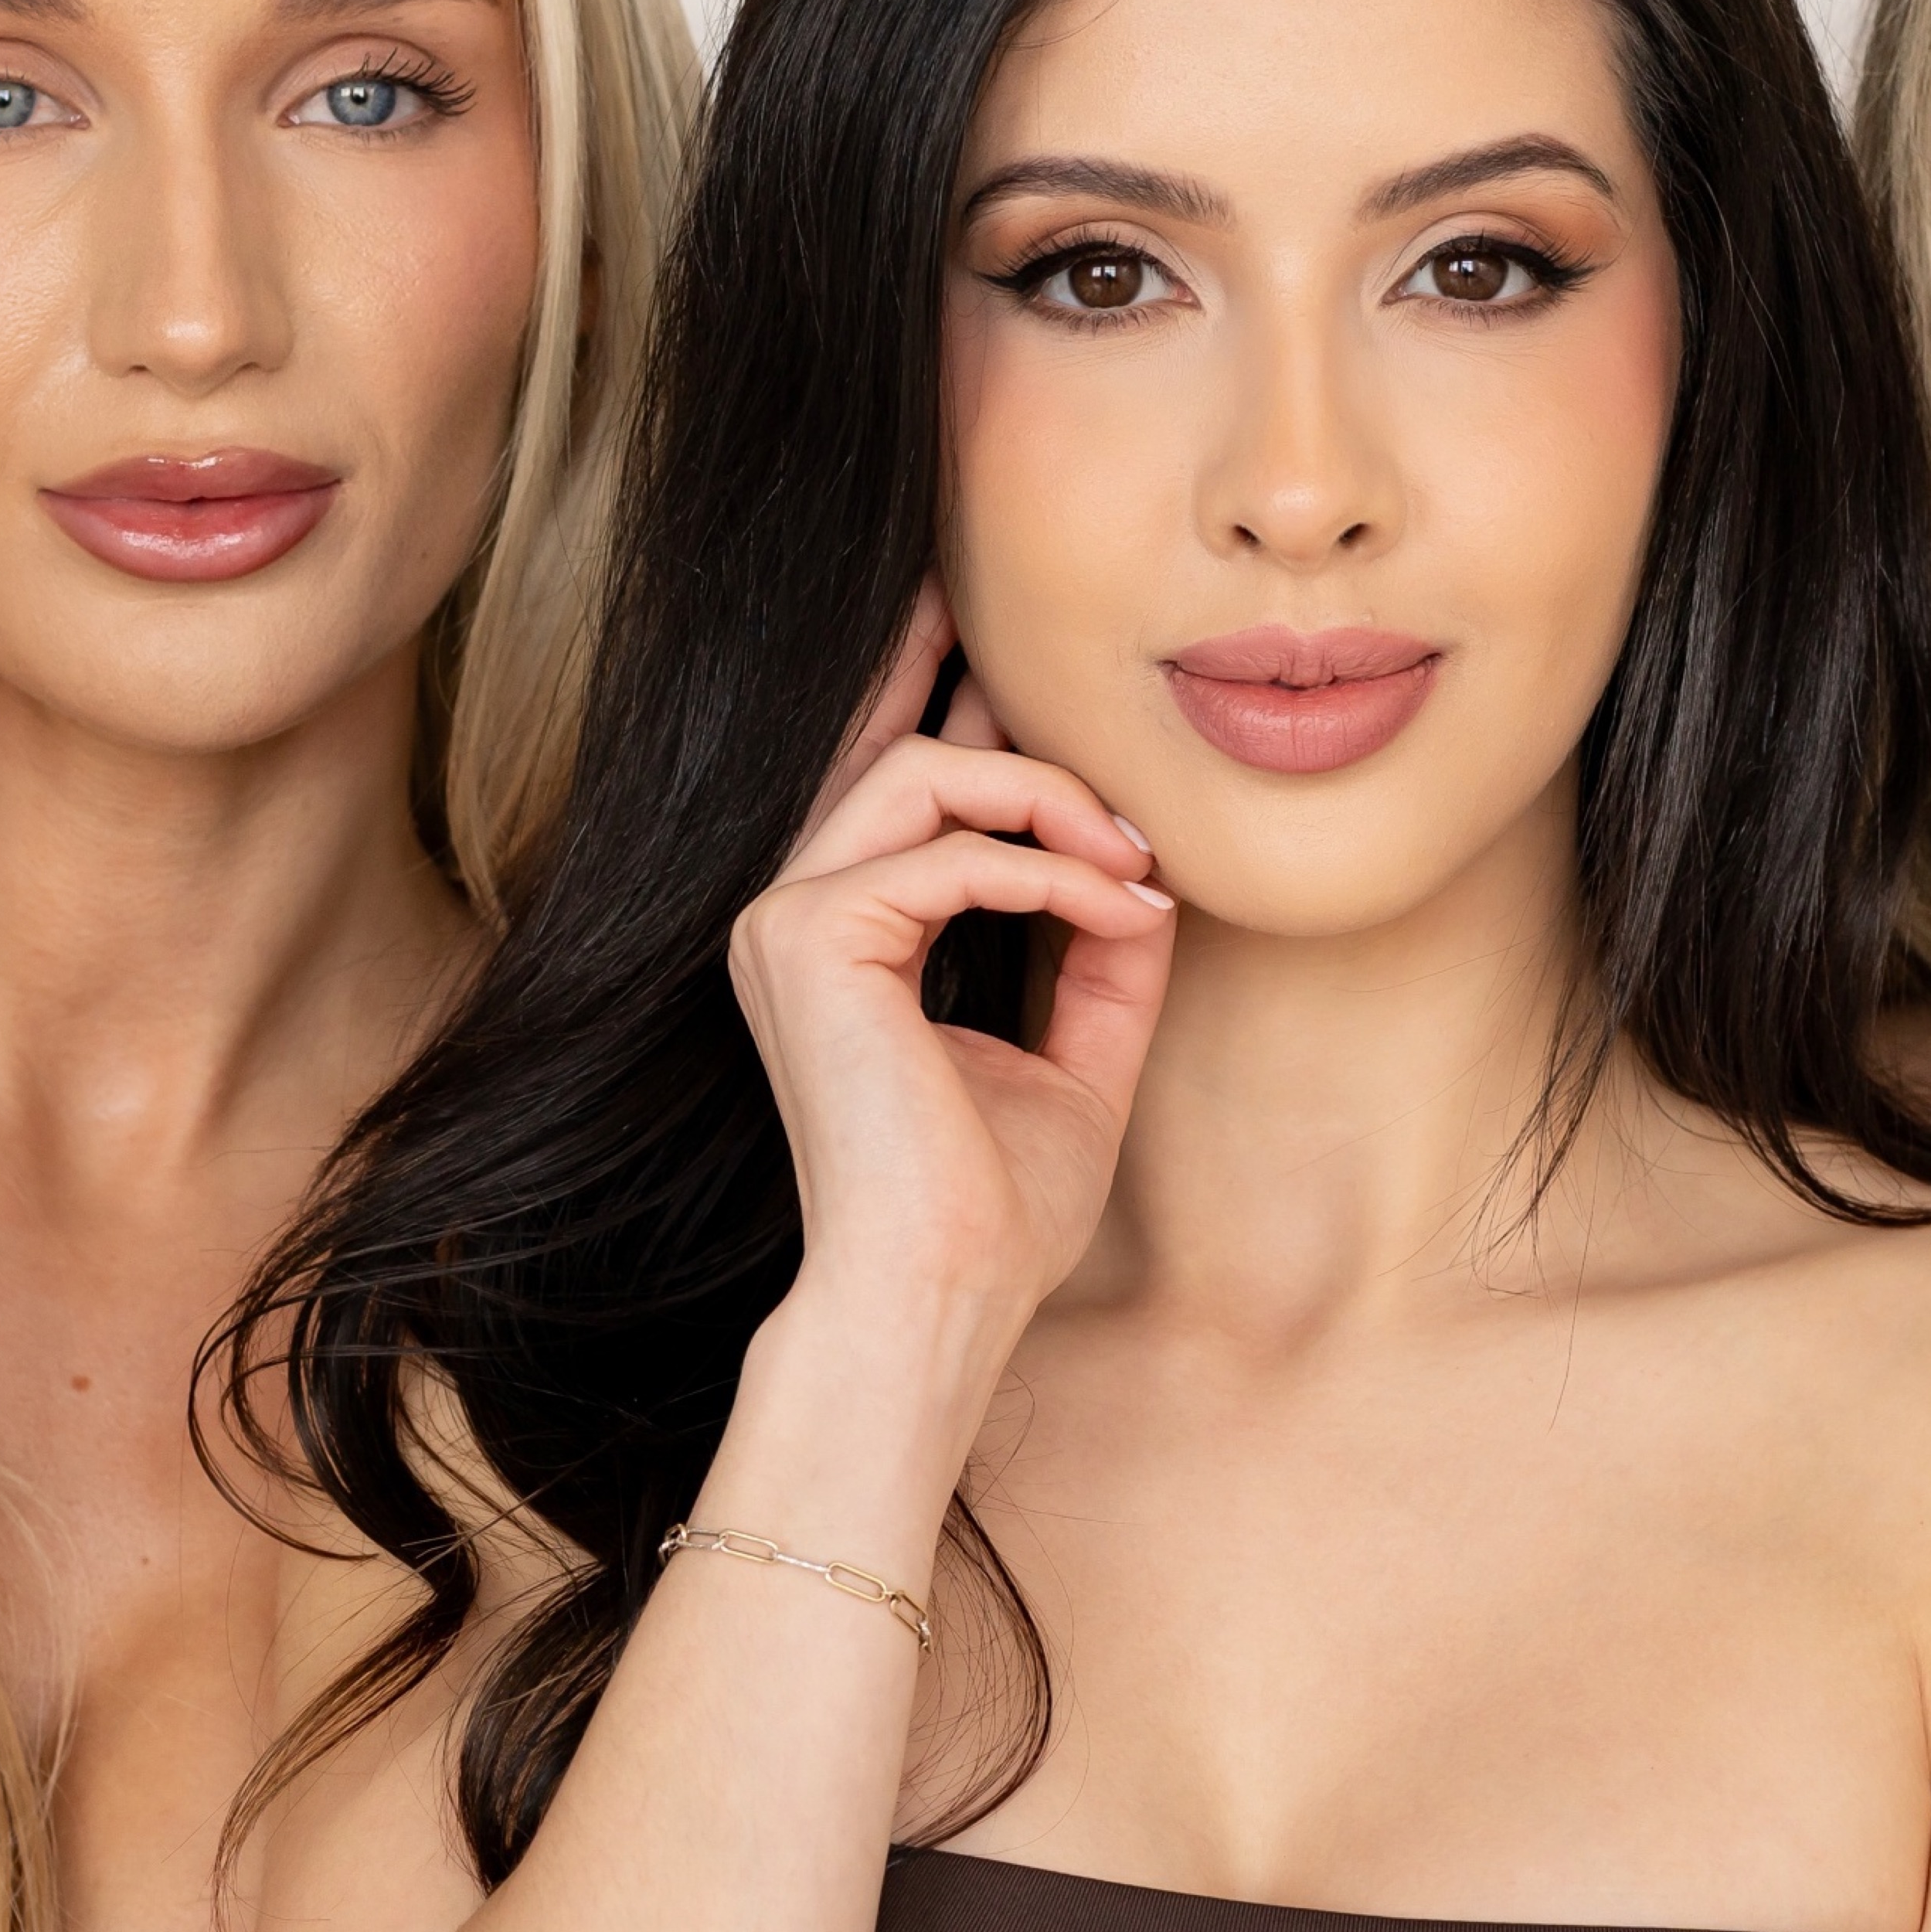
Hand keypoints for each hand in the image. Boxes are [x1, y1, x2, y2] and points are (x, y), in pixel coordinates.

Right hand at [727, 585, 1177, 1355]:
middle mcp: (791, 914)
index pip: (885, 780)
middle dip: (1007, 715)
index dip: (930, 684)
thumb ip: (1096, 960)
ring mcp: (783, 920)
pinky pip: (947, 855)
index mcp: (839, 937)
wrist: (941, 1293)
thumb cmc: (994, 1207)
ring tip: (1132, 864)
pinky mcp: (802, 939)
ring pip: (924, 776)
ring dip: (1051, 802)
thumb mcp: (1073, 1060)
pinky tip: (1113, 911)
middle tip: (1116, 752)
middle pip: (900, 749)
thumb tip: (1147, 876)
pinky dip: (1048, 876)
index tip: (999, 637)